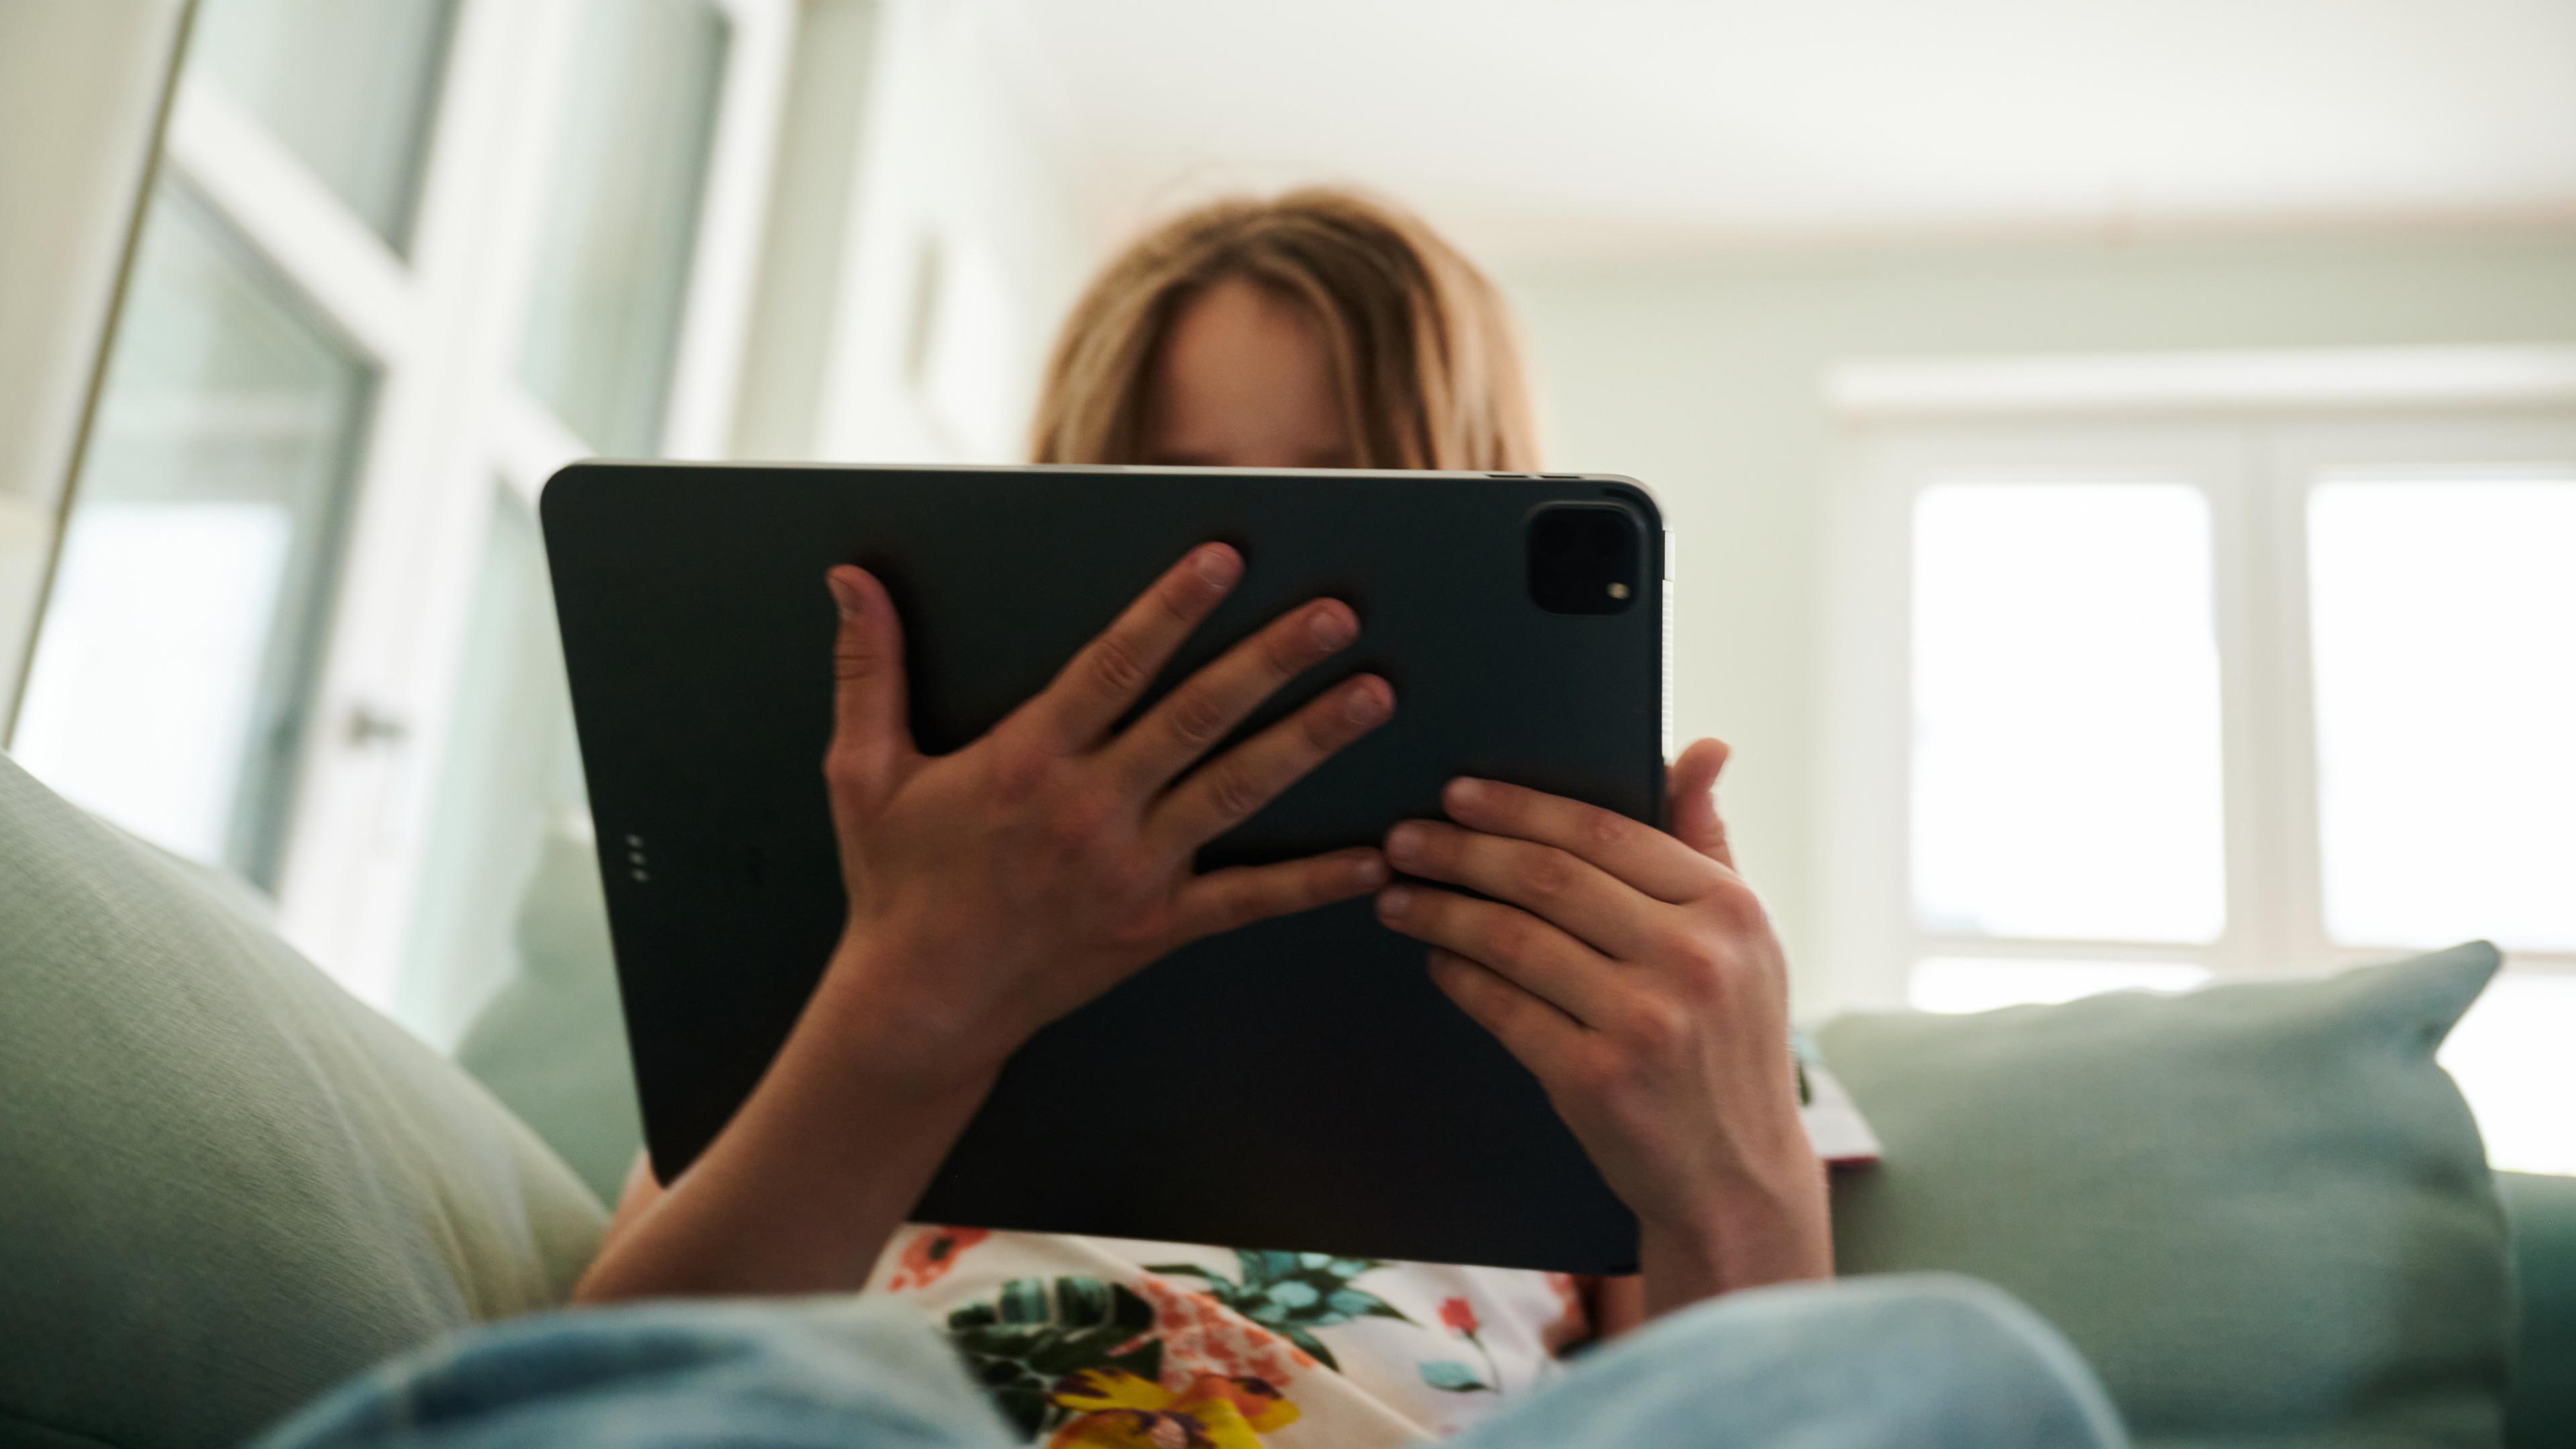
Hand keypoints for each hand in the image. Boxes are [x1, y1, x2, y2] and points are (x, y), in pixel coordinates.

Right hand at [816, 543, 1394, 1091]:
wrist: (920, 1008)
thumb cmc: (896, 884)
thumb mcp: (863, 773)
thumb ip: (869, 671)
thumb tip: (849, 578)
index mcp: (1028, 759)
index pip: (1115, 665)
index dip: (1172, 607)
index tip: (1226, 558)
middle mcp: (1089, 809)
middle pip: (1196, 717)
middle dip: (1271, 660)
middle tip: (1337, 613)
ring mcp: (1131, 870)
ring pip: (1235, 791)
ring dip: (1309, 741)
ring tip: (1373, 694)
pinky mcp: (1158, 926)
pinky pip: (1247, 901)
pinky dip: (1312, 882)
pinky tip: (1371, 858)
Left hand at [1373, 739, 1828, 1310]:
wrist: (1738, 1182)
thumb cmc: (1729, 1045)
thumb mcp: (1745, 942)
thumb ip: (1709, 842)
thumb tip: (1702, 746)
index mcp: (1729, 909)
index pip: (1604, 831)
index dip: (1519, 807)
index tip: (1458, 792)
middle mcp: (1694, 958)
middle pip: (1548, 877)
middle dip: (1462, 850)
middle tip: (1402, 837)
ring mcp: (1646, 1022)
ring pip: (1513, 938)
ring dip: (1441, 910)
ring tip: (1398, 895)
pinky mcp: (1597, 1080)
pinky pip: (1502, 1007)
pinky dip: (1458, 977)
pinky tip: (1434, 960)